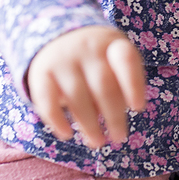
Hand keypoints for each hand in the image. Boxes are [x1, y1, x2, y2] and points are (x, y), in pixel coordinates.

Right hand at [25, 26, 146, 147]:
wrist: (57, 37)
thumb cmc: (97, 59)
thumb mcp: (114, 61)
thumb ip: (121, 85)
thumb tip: (117, 120)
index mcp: (112, 44)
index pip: (126, 60)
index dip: (133, 84)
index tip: (138, 108)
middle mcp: (88, 48)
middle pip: (103, 85)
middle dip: (113, 116)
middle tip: (119, 137)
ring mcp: (63, 59)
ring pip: (77, 96)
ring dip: (89, 124)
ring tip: (97, 142)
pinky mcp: (40, 72)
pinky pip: (47, 99)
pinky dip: (56, 119)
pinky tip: (66, 134)